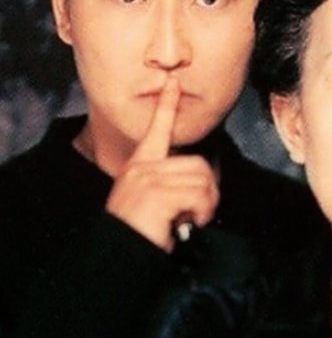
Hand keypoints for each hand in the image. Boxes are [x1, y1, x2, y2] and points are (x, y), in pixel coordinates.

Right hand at [104, 79, 218, 251]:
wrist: (117, 255)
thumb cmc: (140, 232)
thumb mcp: (154, 203)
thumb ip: (172, 185)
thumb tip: (203, 183)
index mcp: (139, 166)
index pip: (155, 129)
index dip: (167, 105)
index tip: (173, 82)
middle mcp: (142, 168)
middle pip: (201, 164)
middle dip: (207, 191)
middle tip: (194, 213)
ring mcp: (147, 179)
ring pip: (204, 180)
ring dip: (205, 205)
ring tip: (186, 219)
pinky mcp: (156, 192)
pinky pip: (200, 195)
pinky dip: (202, 213)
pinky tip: (185, 223)